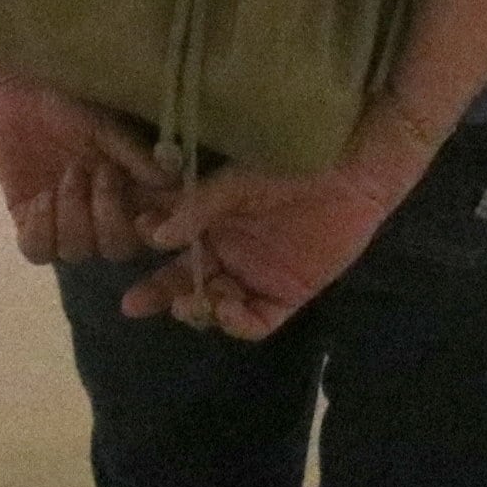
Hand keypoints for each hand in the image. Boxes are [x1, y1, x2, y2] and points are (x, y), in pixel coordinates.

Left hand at [0, 65, 171, 264]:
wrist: (24, 95)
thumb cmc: (74, 105)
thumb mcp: (108, 127)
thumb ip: (135, 157)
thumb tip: (171, 181)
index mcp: (132, 194)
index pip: (153, 231)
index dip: (152, 232)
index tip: (142, 212)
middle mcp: (103, 215)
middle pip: (116, 249)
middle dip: (107, 217)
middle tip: (99, 171)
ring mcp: (66, 223)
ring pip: (76, 252)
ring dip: (73, 215)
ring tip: (67, 175)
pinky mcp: (31, 224)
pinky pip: (36, 251)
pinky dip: (41, 228)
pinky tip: (42, 197)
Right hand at [124, 151, 413, 341]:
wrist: (354, 170)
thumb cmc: (293, 163)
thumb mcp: (239, 180)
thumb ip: (200, 206)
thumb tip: (154, 234)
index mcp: (214, 222)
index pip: (171, 245)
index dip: (150, 250)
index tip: (134, 240)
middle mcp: (230, 253)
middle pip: (186, 283)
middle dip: (159, 294)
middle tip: (133, 303)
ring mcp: (257, 276)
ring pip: (215, 306)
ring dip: (198, 308)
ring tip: (191, 299)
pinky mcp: (288, 294)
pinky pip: (256, 321)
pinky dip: (237, 322)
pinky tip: (227, 307)